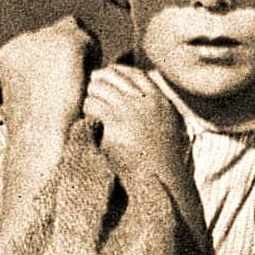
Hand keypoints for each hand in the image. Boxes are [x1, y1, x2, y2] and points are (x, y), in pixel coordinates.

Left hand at [82, 61, 184, 181]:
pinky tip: (88, 121)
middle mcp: (146, 102)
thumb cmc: (161, 162)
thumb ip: (153, 110)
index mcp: (160, 101)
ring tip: (90, 108)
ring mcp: (131, 110)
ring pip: (99, 88)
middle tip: (91, 91)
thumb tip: (132, 96)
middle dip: (98, 82)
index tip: (104, 76)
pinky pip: (92, 105)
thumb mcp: (167, 129)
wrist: (160, 183)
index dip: (117, 72)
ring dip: (91, 96)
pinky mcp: (115, 123)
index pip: (135, 74)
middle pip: (114, 76)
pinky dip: (87, 110)